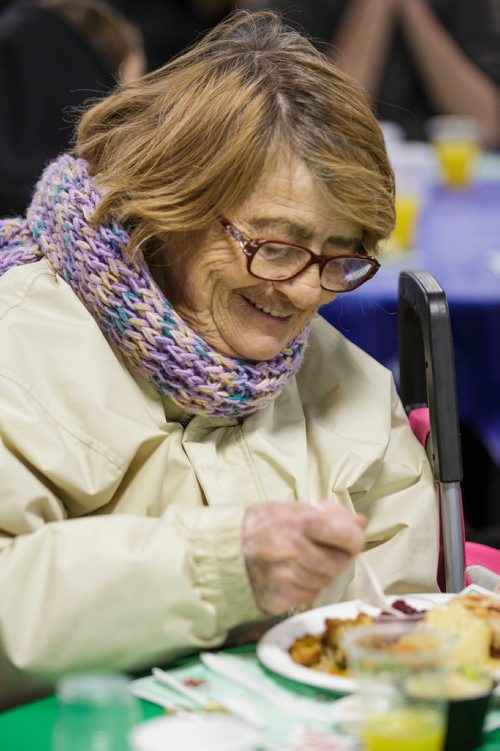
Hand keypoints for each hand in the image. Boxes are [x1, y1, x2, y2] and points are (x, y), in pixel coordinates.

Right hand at [242, 502, 365, 614]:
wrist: (224, 550)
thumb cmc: (259, 525)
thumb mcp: (291, 508)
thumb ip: (329, 514)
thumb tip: (361, 523)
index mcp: (300, 523)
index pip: (348, 536)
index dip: (353, 538)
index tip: (349, 537)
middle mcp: (295, 552)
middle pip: (340, 562)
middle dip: (336, 555)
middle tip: (320, 547)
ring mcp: (288, 578)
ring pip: (327, 580)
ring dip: (321, 571)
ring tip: (301, 559)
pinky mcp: (280, 599)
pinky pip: (309, 595)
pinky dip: (307, 586)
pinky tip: (291, 574)